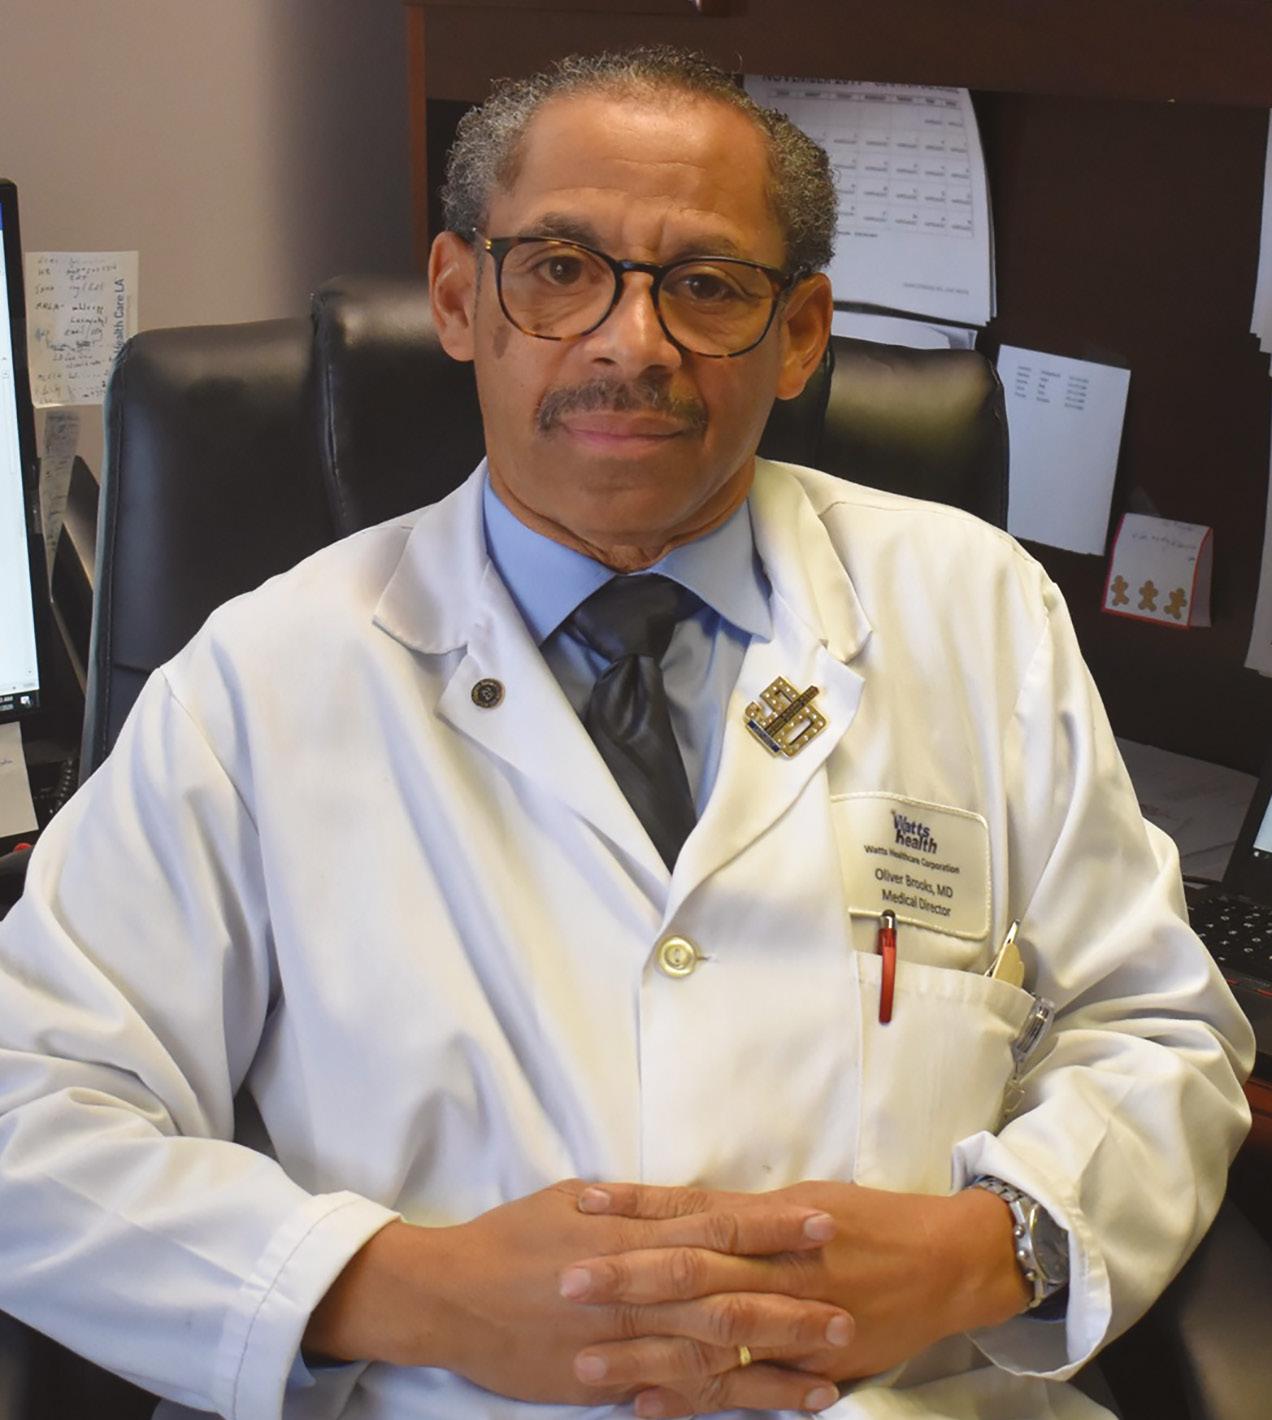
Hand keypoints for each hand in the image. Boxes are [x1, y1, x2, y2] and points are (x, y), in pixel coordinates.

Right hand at [304, 1179, 849, 1407]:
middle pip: (728, 1298)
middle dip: (792, 1305)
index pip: (718, 1226)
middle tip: (851, 1311)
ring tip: (832, 1370)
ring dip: (774, 1366)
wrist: (452, 1297)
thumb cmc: (512, 1236)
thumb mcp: (574, 1199)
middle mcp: (635, 1289)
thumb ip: (634, 1206)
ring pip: (712, 1358)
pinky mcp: (606, 1383)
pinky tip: (761, 1409)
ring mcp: (622, 1341)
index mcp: (632, 1234)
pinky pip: (673, 1395)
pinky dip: (722, 1404)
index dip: (773, 1228)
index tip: (823, 1224)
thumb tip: (685, 1201)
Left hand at [562, 1179, 1029, 1416]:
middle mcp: (780, 1270)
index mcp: (774, 1221)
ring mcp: (795, 1323)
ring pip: (708, 1338)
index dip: (637, 1210)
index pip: (693, 1212)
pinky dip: (695, 1400)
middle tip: (566, 1282)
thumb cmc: (869, 1220)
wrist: (946, 1264)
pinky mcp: (810, 1369)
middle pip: (692, 1273)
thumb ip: (741, 1214)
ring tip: (584, 1361)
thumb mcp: (804, 1199)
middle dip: (628, 1280)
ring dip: (645, 1351)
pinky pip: (744, 1389)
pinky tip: (646, 1408)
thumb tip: (672, 1210)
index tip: (582, 1207)